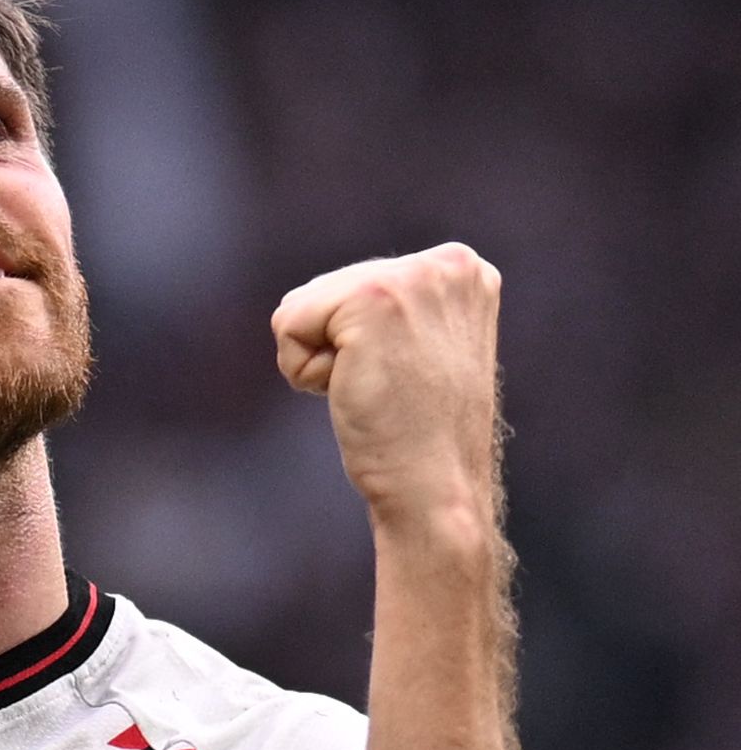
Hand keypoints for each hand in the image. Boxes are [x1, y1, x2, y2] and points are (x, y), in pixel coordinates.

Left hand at [271, 243, 504, 535]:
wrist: (434, 486)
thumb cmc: (418, 433)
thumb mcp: (424, 349)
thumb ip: (399, 310)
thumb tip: (349, 309)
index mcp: (462, 269)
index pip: (355, 284)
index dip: (358, 342)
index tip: (406, 376)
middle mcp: (448, 263)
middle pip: (325, 291)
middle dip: (337, 348)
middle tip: (389, 389)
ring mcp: (413, 277)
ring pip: (301, 306)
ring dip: (320, 360)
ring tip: (376, 389)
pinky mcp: (372, 299)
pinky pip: (287, 325)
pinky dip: (303, 371)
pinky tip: (352, 391)